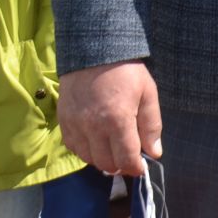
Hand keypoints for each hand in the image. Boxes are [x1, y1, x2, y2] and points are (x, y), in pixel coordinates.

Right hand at [59, 60, 162, 175]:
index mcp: (118, 120)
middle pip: (106, 164)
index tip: (140, 166)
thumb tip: (154, 153)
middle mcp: (93, 127)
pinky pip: (73, 148)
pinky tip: (95, 139)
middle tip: (127, 155)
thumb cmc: (126, 71)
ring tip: (112, 145)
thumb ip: (151, 125)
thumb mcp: (148, 93)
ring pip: (89, 159)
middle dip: (120, 165)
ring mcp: (76, 125)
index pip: (126, 159)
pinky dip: (85, 149)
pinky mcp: (63, 121)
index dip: (135, 168)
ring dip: (102, 158)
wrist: (94, 49)